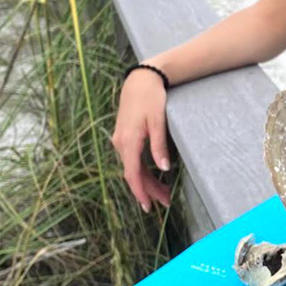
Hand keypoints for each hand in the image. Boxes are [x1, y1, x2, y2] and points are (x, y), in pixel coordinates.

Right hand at [111, 69, 170, 210]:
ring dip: (146, 181)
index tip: (148, 206)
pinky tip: (152, 176)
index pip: (132, 174)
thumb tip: (164, 169)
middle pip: (133, 173)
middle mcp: (120, 143)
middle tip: (165, 201)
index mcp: (128, 141)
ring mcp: (120, 140)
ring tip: (163, 192)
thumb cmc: (151, 97)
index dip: (140, 192)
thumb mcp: (158, 121)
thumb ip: (159, 146)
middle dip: (148, 190)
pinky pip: (131, 159)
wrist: (140, 79)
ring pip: (132, 167)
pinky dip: (141, 170)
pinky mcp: (123, 136)